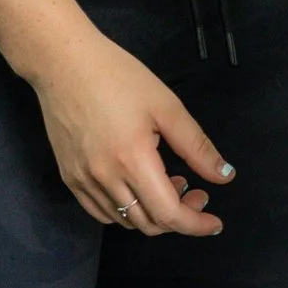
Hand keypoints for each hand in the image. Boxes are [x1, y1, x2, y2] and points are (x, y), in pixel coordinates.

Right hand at [10, 3, 231, 235]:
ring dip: (153, 213)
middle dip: (179, 217)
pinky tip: (137, 188)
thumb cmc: (118, 77)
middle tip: (194, 189)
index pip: (169, 215)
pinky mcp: (69, 177)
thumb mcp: (166, 106)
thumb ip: (196, 147)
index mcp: (133, 161)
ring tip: (167, 183)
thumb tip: (224, 176)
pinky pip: (101, 212)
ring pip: (125, 221)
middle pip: (148, 224)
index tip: (215, 222)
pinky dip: (126, 211)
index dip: (196, 224)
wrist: (63, 63)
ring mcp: (82, 181)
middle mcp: (105, 179)